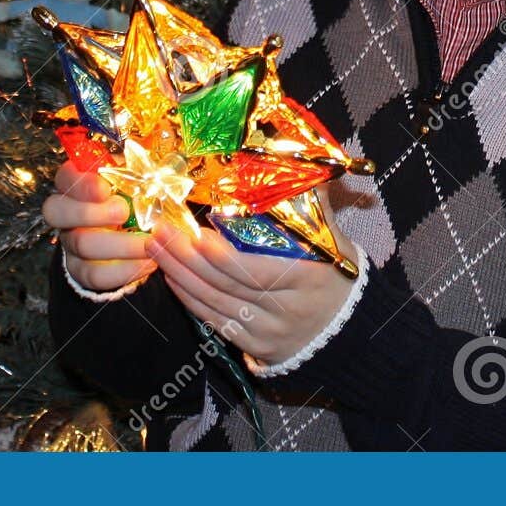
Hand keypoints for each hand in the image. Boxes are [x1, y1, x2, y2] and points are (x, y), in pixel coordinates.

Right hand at [41, 160, 156, 292]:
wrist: (131, 232)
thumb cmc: (132, 196)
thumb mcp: (133, 178)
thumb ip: (134, 172)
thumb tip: (151, 173)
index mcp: (74, 184)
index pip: (65, 178)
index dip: (82, 184)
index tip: (105, 188)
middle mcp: (65, 213)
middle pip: (57, 211)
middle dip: (90, 213)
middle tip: (124, 212)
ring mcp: (69, 242)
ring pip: (81, 245)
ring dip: (120, 244)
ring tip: (148, 242)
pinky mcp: (80, 269)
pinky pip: (94, 275)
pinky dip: (124, 270)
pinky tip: (148, 262)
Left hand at [144, 202, 359, 366]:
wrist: (349, 326)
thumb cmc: (334, 271)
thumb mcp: (330, 237)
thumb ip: (310, 201)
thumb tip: (290, 157)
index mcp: (308, 277)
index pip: (254, 270)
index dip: (220, 256)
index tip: (195, 233)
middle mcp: (287, 308)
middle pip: (226, 285)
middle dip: (186, 258)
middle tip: (159, 232)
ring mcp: (270, 331)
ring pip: (215, 304)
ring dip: (180, 276)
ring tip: (156, 249)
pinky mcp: (256, 347)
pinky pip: (215, 323)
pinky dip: (190, 300)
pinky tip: (173, 278)